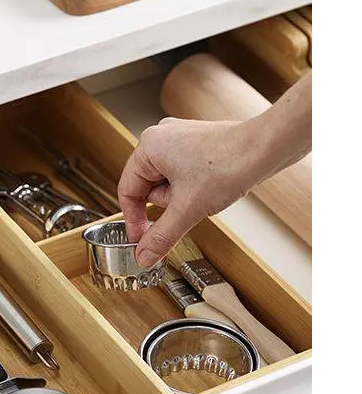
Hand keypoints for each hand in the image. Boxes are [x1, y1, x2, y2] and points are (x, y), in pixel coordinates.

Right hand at [117, 118, 255, 265]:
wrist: (266, 148)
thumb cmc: (228, 164)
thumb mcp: (187, 210)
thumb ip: (161, 236)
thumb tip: (144, 256)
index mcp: (148, 147)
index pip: (127, 191)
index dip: (133, 220)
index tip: (141, 240)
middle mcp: (160, 137)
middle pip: (148, 187)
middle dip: (168, 204)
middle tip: (187, 207)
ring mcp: (179, 138)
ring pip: (167, 182)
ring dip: (182, 196)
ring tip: (204, 192)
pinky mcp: (196, 143)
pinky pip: (182, 174)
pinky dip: (193, 187)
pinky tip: (210, 186)